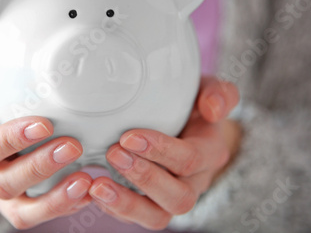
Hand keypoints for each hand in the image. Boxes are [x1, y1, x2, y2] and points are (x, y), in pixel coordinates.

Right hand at [0, 67, 92, 228]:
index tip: (45, 125)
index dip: (10, 141)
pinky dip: (62, 206)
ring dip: (54, 198)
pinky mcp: (11, 204)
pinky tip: (86, 193)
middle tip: (73, 146)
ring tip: (84, 180)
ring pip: (19, 210)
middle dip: (39, 167)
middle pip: (2, 183)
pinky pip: (35, 215)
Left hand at [88, 76, 240, 229]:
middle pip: (178, 196)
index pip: (191, 159)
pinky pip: (135, 217)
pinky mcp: (151, 206)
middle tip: (113, 154)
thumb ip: (219, 94)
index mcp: (210, 154)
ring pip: (157, 217)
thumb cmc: (193, 107)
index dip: (161, 150)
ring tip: (97, 185)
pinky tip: (91, 189)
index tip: (128, 137)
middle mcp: (195, 182)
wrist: (188, 129)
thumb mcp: (209, 92)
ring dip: (126, 203)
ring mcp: (172, 198)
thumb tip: (212, 108)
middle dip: (144, 177)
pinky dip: (113, 208)